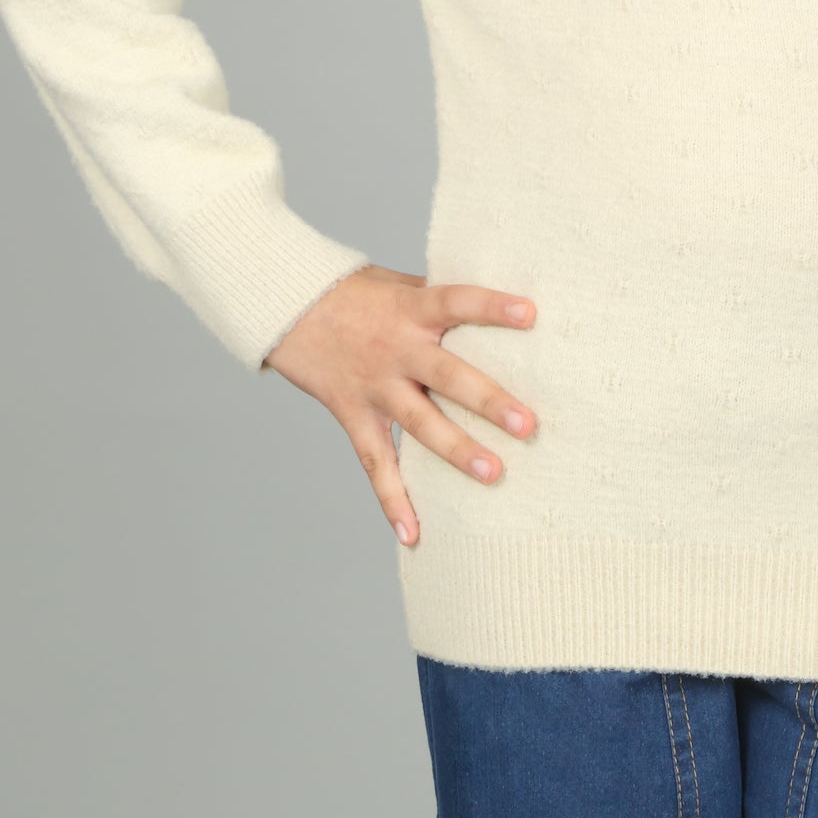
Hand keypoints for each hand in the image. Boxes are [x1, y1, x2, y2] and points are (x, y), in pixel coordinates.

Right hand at [260, 264, 537, 545]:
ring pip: (420, 423)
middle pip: (447, 375)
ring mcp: (375, 387)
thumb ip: (436, 299)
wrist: (286, 307)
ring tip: (494, 474)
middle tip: (527, 424)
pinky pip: (375, 463)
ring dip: (457, 450)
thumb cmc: (351, 291)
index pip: (455, 301)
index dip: (491, 306)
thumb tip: (489, 308)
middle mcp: (396, 350)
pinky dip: (392, 500)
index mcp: (411, 309)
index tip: (530, 312)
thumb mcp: (396, 284)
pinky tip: (412, 534)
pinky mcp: (353, 414)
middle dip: (488, 400)